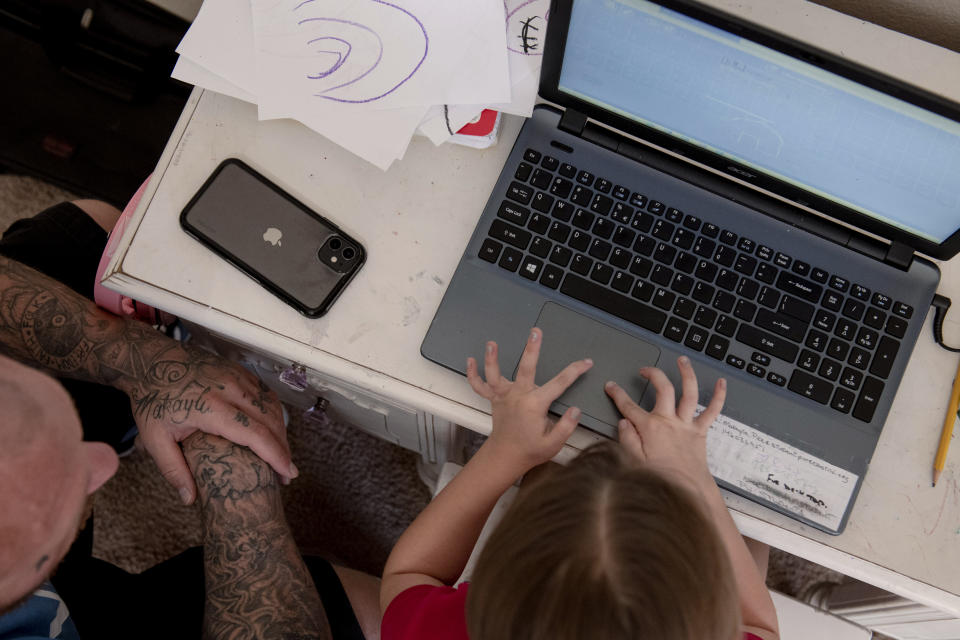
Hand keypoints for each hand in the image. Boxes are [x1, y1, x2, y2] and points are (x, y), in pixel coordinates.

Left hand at [124, 342, 293, 503]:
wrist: (149, 360)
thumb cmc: (151, 397)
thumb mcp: (154, 438)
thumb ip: (173, 470)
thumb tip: (189, 499)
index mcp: (210, 407)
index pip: (255, 434)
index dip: (276, 456)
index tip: (287, 474)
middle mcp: (229, 389)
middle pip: (271, 421)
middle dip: (284, 449)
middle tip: (286, 473)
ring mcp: (236, 377)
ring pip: (272, 406)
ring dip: (281, 431)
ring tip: (281, 454)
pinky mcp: (238, 371)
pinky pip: (265, 393)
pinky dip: (274, 413)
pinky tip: (272, 429)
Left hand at [466, 327, 592, 471]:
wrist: (506, 457)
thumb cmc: (531, 451)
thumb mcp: (554, 443)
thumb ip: (566, 426)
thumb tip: (575, 410)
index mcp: (535, 405)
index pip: (560, 383)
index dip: (575, 371)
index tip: (586, 362)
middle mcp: (518, 396)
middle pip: (525, 368)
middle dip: (532, 349)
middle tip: (536, 332)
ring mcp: (503, 397)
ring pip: (495, 375)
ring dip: (492, 359)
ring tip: (491, 343)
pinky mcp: (494, 401)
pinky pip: (480, 386)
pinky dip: (473, 374)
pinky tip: (470, 360)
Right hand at [604, 355, 725, 490]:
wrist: (687, 492)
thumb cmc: (661, 480)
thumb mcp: (634, 461)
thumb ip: (627, 439)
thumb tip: (623, 422)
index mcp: (650, 428)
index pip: (628, 406)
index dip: (617, 394)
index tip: (611, 386)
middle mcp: (669, 421)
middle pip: (662, 389)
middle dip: (653, 374)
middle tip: (645, 370)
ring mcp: (686, 424)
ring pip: (689, 392)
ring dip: (687, 374)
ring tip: (683, 361)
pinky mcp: (700, 432)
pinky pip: (712, 411)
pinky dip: (719, 396)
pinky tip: (722, 383)